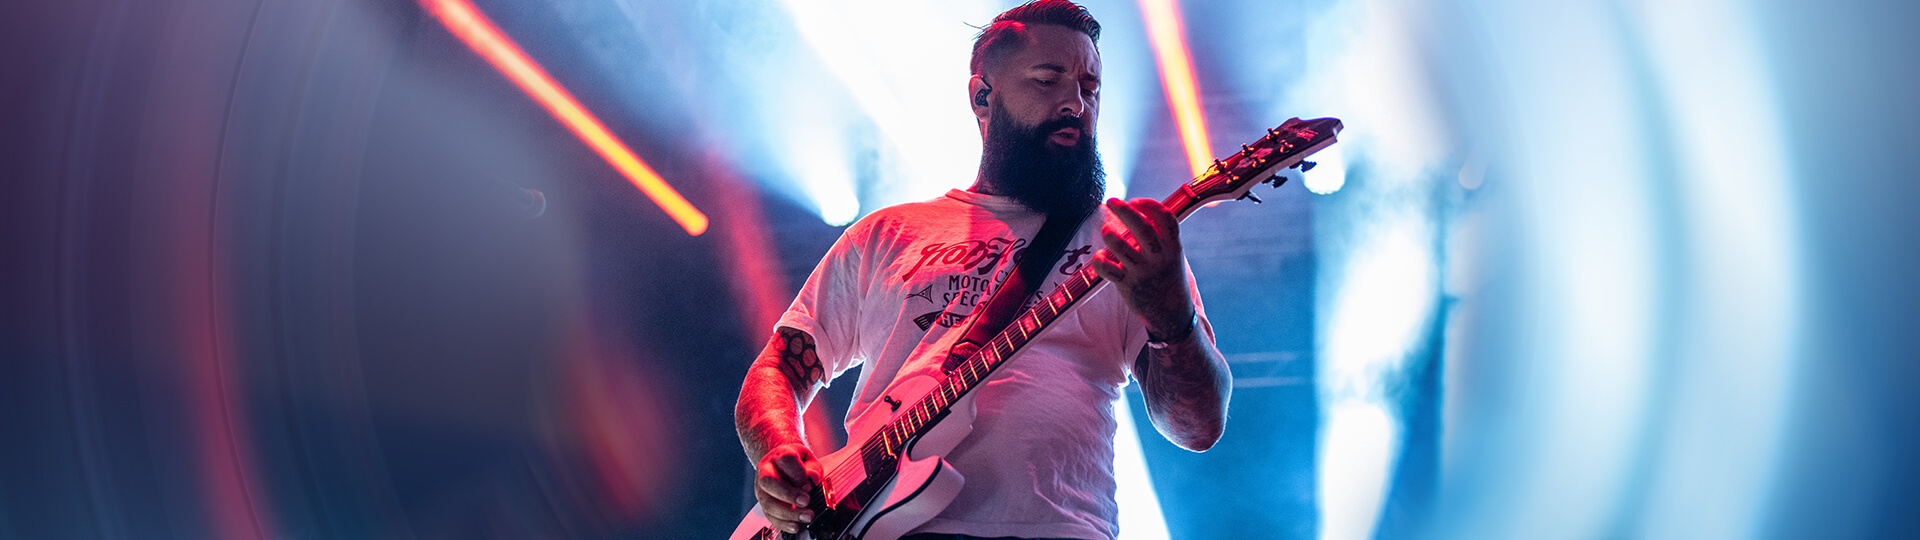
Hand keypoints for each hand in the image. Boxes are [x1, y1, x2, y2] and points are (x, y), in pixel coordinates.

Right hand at [754, 442, 822, 533]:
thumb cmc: (797, 463)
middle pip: (769, 482)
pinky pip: (769, 515)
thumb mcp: (808, 460)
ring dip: (787, 512)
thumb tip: (811, 478)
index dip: (798, 474)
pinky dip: (783, 523)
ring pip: (767, 502)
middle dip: (788, 494)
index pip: (785, 460)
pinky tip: (795, 525)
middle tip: (805, 501)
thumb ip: (813, 468)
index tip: (809, 486)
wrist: (780, 463)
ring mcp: (761, 488)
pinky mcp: (763, 503)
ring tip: (805, 516)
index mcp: (779, 455)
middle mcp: (766, 470)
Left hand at [1089, 198, 1195, 336]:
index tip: (1136, 201)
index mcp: (1174, 248)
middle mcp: (1158, 258)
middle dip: (1124, 210)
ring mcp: (1142, 272)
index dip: (1149, 205)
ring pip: (1120, 246)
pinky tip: (1100, 256)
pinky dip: (1099, 259)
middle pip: (1141, 227)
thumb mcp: (1174, 256)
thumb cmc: (1169, 278)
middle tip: (1112, 201)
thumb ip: (1161, 237)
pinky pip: (1107, 268)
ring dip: (1109, 233)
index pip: (1165, 218)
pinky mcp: (1127, 285)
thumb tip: (1140, 211)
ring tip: (1107, 229)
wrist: (1172, 315)